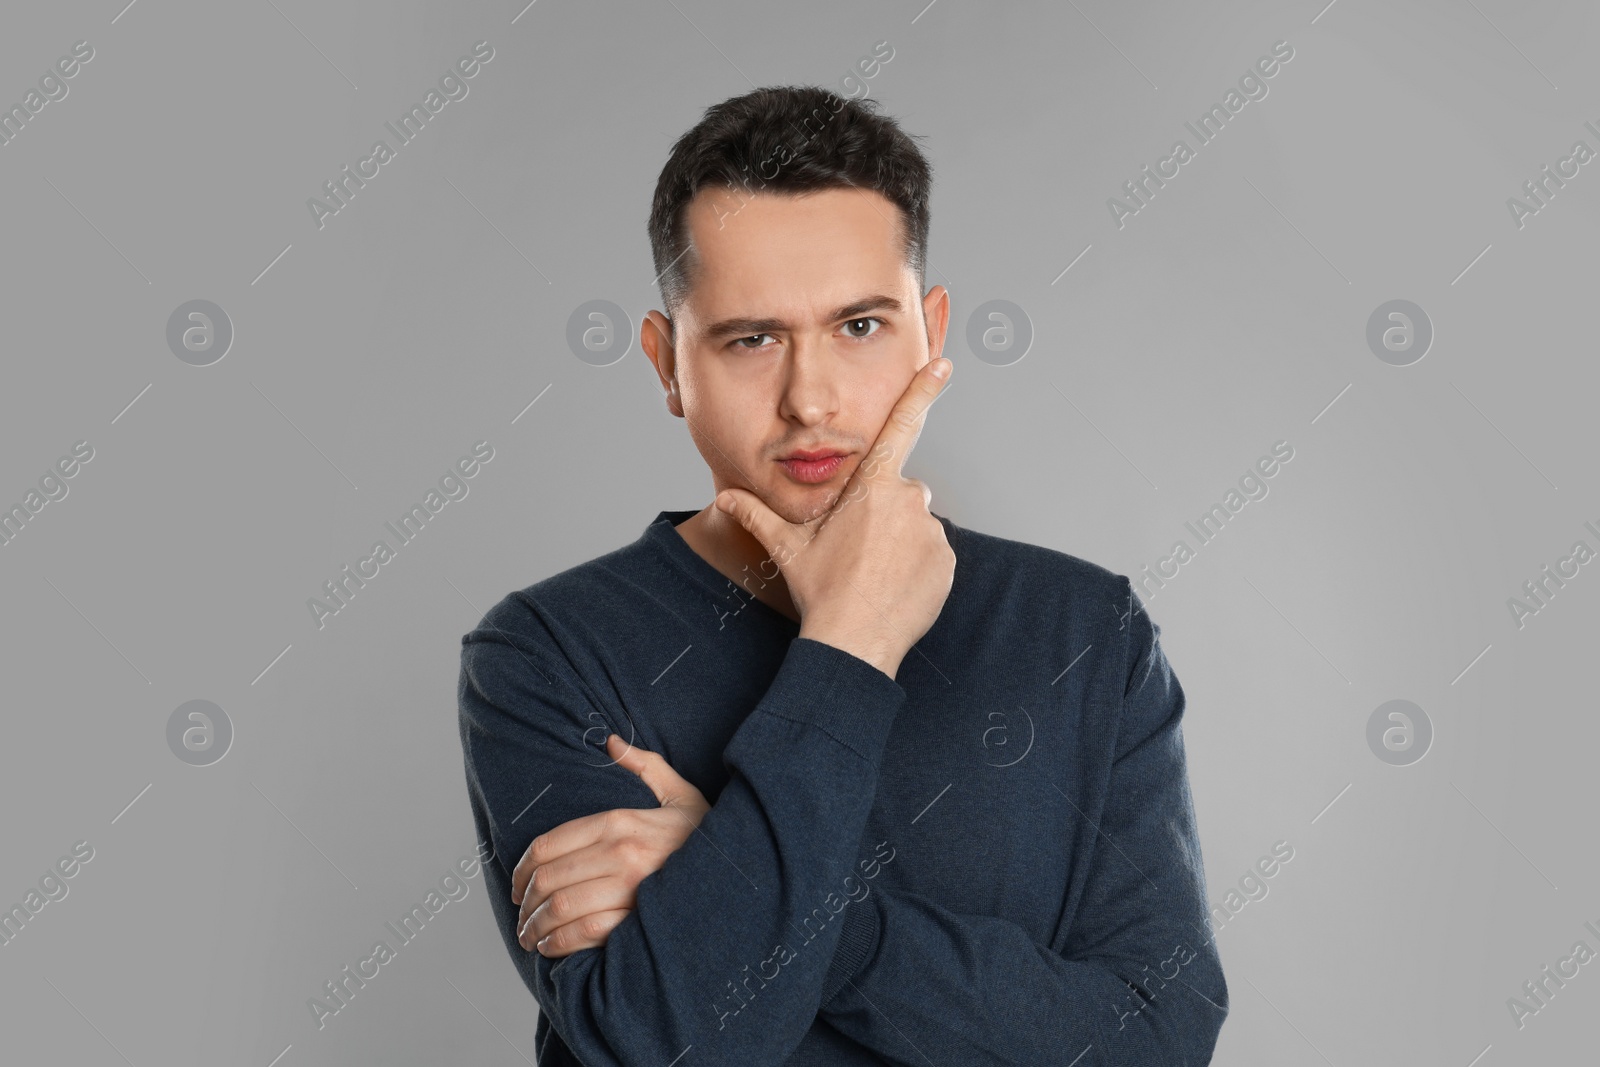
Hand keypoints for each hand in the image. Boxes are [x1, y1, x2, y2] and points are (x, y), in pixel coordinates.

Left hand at [512, 734, 708, 956]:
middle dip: (525, 903)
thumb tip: (610, 741)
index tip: (516, 885)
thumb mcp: (681, 794)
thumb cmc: (709, 837)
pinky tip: (551, 949)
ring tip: (529, 936)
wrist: (746, 874)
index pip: (550, 844)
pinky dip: (559, 944)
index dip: (522, 869)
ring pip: (561, 908)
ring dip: (535, 927)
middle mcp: (622, 853)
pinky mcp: (640, 921)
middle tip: (520, 917)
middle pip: (550, 878)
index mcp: (622, 821)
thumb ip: (644, 766)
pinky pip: (585, 934)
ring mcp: (631, 889)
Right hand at [715, 356, 955, 678]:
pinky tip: (892, 586)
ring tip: (871, 573)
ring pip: (915, 525)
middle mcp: (909, 500)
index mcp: (871, 486)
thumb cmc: (820, 590)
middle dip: (881, 513)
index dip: (923, 391)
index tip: (944, 363)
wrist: (854, 642)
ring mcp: (931, 532)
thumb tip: (724, 499)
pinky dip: (916, 566)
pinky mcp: (946, 562)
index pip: (901, 426)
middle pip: (897, 493)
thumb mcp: (785, 548)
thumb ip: (756, 515)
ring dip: (898, 541)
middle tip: (855, 551)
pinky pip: (932, 554)